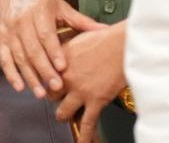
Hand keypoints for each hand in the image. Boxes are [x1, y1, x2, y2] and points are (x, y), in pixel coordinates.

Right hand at [0, 0, 90, 97]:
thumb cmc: (44, 3)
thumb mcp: (63, 8)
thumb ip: (82, 22)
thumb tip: (105, 30)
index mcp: (39, 11)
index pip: (46, 34)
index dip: (53, 51)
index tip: (62, 67)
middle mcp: (21, 21)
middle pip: (32, 49)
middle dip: (44, 69)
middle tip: (56, 87)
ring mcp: (9, 30)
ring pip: (19, 56)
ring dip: (29, 76)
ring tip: (41, 93)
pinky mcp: (0, 38)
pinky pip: (4, 58)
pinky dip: (10, 74)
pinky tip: (20, 87)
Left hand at [54, 18, 128, 142]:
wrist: (123, 44)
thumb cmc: (107, 37)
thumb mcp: (80, 36)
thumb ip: (70, 47)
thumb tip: (69, 52)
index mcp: (61, 59)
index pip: (45, 75)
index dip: (48, 80)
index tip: (49, 82)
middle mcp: (67, 77)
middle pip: (51, 94)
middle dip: (54, 97)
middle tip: (59, 98)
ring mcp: (80, 91)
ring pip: (63, 112)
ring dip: (64, 115)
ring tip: (66, 116)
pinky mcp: (95, 101)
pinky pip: (87, 123)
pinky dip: (84, 136)